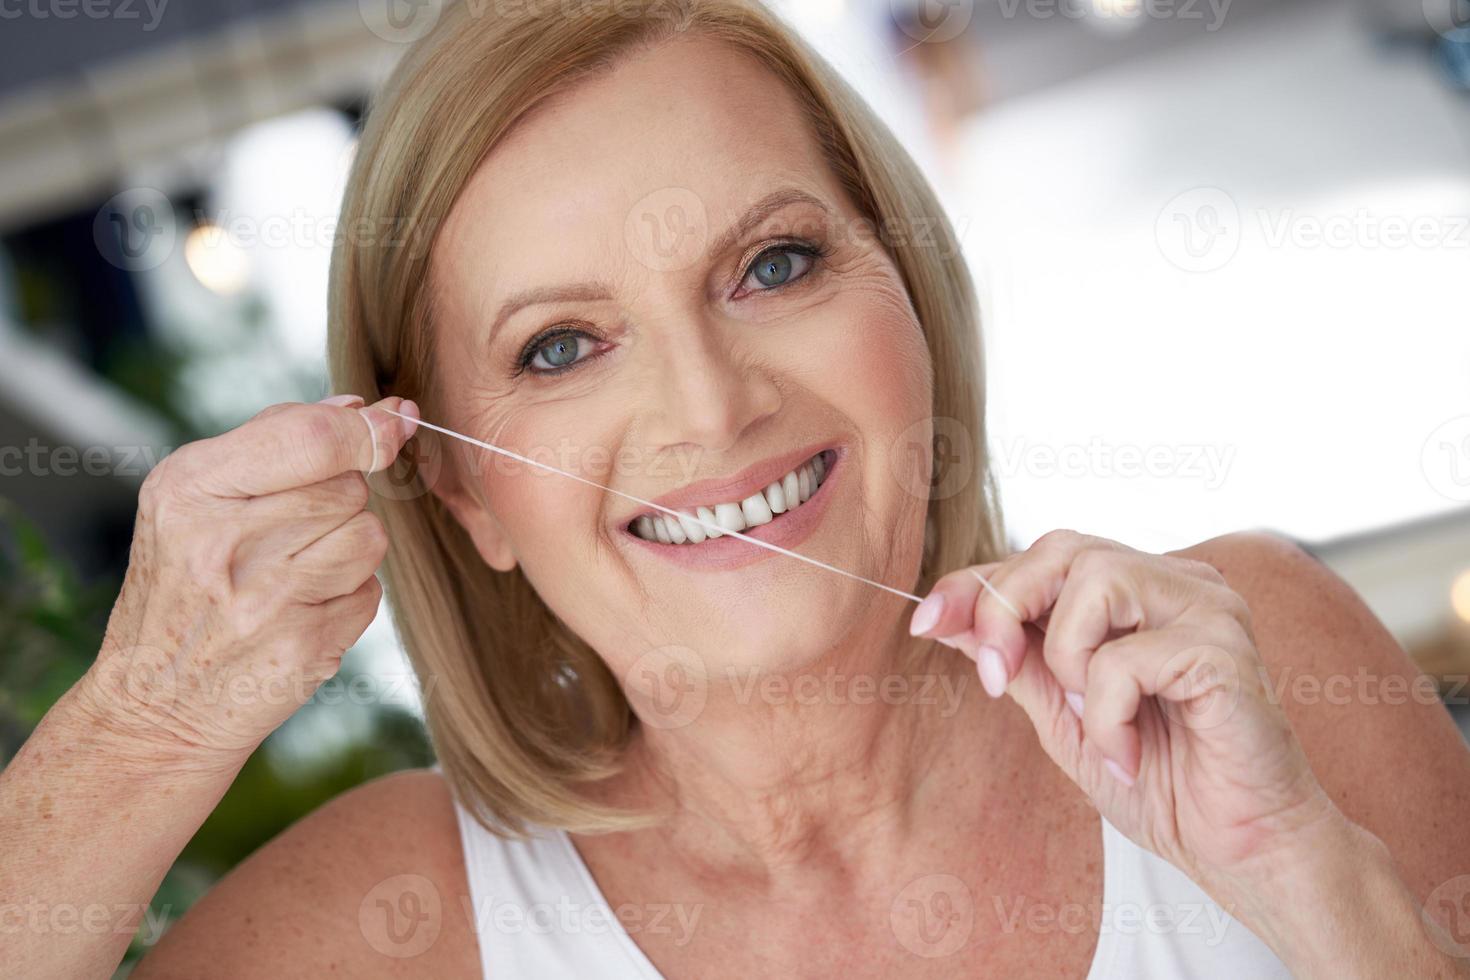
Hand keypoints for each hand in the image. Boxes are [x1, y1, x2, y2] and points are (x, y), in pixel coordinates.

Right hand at [76, 395, 417, 762]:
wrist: (156, 703)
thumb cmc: (184, 586)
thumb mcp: (194, 501)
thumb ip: (276, 443)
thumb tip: (363, 408)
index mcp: (189, 489)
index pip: (312, 438)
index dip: (368, 429)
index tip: (396, 420)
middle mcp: (224, 543)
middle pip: (348, 487)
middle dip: (339, 499)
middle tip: (290, 532)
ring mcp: (267, 600)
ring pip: (369, 535)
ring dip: (349, 546)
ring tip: (294, 570)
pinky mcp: (305, 646)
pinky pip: (370, 591)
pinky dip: (348, 596)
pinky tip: (300, 610)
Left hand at [910, 530, 1342, 897]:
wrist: (1242, 851)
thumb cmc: (1163, 783)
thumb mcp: (1064, 717)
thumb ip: (1018, 661)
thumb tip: (948, 618)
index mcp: (1140, 593)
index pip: (1042, 557)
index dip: (976, 583)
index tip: (926, 622)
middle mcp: (1177, 584)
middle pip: (1062, 546)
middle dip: (1006, 608)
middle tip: (996, 678)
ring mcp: (1208, 608)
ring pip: (1096, 581)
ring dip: (1070, 662)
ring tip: (1095, 721)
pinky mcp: (1225, 649)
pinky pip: (1127, 657)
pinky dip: (1109, 714)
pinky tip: (1132, 754)